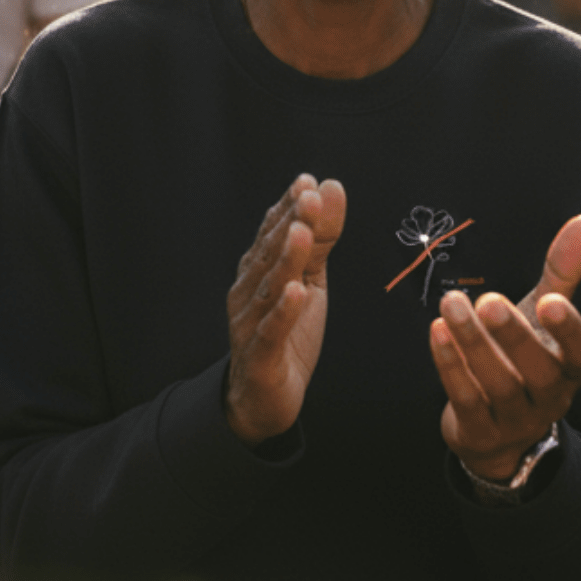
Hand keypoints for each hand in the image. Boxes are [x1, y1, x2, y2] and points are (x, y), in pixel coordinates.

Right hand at [225, 174, 345, 444]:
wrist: (263, 397)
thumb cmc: (286, 331)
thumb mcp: (311, 280)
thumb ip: (321, 238)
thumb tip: (330, 187)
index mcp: (259, 270)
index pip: (272, 231)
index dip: (288, 207)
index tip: (307, 182)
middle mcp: (249, 291)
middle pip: (269, 253)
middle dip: (289, 223)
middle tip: (308, 197)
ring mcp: (250, 323)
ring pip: (270, 287)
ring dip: (286, 258)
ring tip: (302, 233)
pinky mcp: (260, 356)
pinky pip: (271, 331)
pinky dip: (283, 311)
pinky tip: (295, 292)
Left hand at [431, 214, 580, 480]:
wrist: (499, 431)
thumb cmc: (525, 358)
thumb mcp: (543, 314)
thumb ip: (563, 271)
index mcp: (571, 366)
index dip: (569, 329)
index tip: (550, 301)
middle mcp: (550, 396)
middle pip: (539, 371)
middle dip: (513, 335)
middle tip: (488, 300)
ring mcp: (515, 418)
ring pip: (498, 385)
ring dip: (473, 343)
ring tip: (451, 302)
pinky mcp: (480, 431)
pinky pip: (466, 399)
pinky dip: (450, 365)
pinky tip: (437, 331)